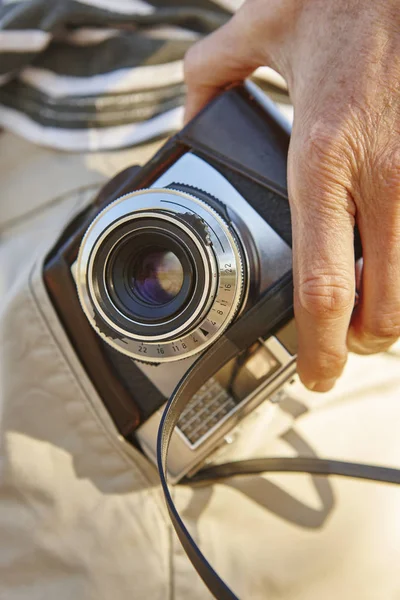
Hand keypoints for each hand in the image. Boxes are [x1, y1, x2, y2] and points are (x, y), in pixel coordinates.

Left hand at [184, 0, 399, 391]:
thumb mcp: (262, 30)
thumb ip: (211, 77)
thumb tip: (190, 110)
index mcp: (324, 156)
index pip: (324, 285)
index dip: (319, 347)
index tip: (313, 372)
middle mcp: (384, 177)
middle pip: (384, 308)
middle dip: (362, 342)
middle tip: (342, 342)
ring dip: (393, 312)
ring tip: (371, 308)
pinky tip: (393, 261)